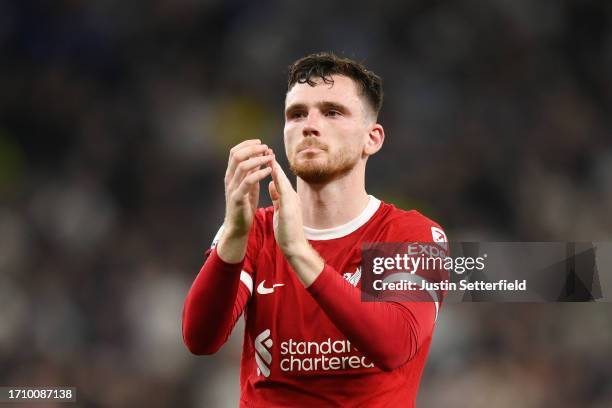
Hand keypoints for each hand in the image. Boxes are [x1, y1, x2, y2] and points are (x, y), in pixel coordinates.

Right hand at [217, 139, 273, 262]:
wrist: (238, 227)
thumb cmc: (244, 206)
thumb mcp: (249, 186)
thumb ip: (251, 172)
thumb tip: (258, 157)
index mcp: (231, 175)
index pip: (234, 152)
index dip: (247, 144)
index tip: (260, 143)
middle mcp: (229, 179)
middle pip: (237, 155)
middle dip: (252, 148)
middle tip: (266, 148)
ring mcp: (232, 188)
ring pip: (242, 166)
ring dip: (258, 159)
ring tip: (270, 158)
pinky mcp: (238, 198)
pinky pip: (248, 181)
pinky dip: (259, 173)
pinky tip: (269, 171)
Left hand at [268, 159, 323, 285]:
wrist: (295, 246)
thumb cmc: (288, 230)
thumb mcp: (281, 210)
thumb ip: (277, 196)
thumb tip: (272, 184)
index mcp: (288, 198)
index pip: (279, 179)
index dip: (271, 167)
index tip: (263, 156)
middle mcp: (291, 197)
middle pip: (281, 177)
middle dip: (273, 163)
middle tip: (265, 149)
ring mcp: (292, 201)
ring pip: (283, 181)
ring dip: (276, 168)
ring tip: (268, 156)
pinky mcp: (290, 208)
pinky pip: (284, 191)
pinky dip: (278, 180)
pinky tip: (273, 173)